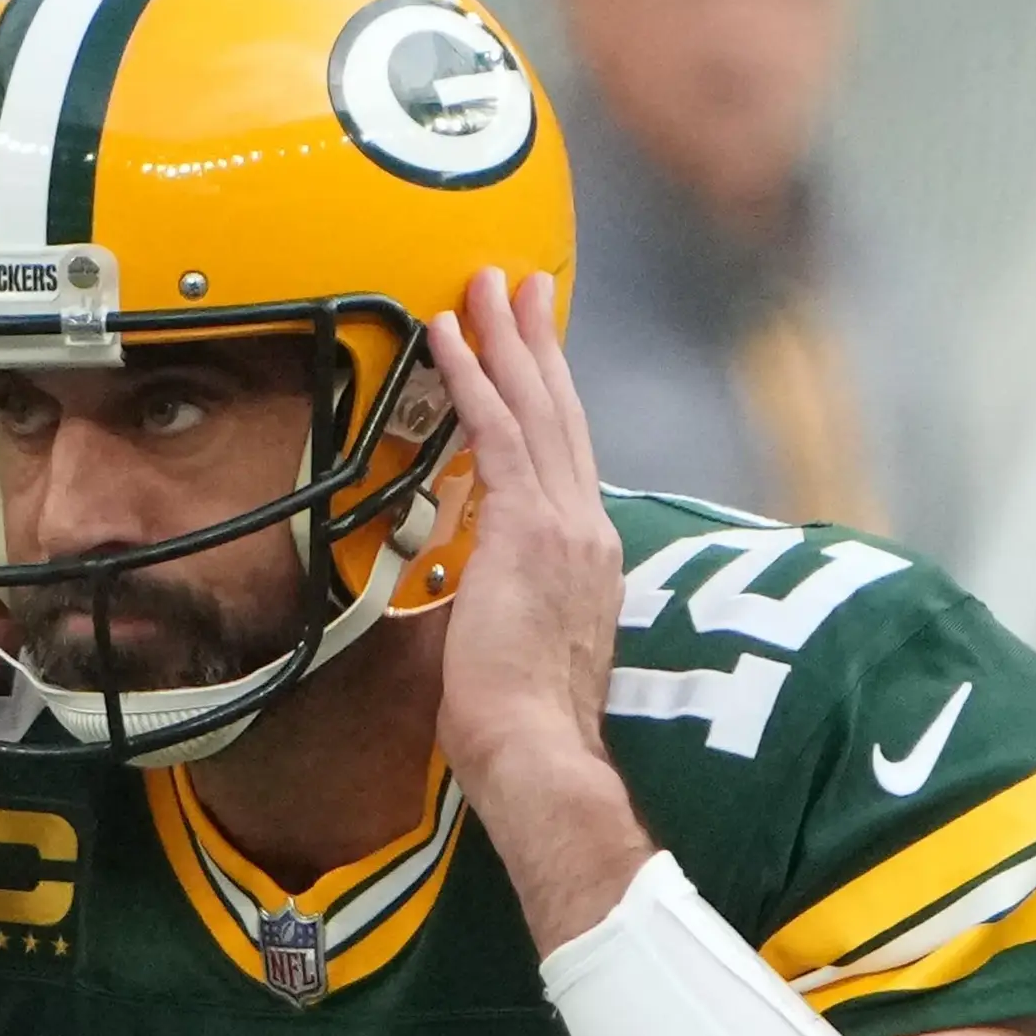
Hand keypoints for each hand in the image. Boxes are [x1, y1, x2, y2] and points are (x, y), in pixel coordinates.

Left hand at [425, 270, 626, 790]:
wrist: (537, 751)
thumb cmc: (520, 724)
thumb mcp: (515, 648)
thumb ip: (500, 605)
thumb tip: (469, 598)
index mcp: (588, 559)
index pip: (568, 461)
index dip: (553, 402)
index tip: (538, 358)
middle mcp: (587, 531)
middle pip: (562, 417)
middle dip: (539, 345)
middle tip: (523, 286)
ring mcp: (564, 524)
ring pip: (534, 410)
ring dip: (506, 341)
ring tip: (487, 285)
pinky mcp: (527, 527)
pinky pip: (496, 431)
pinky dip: (471, 377)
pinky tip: (447, 336)